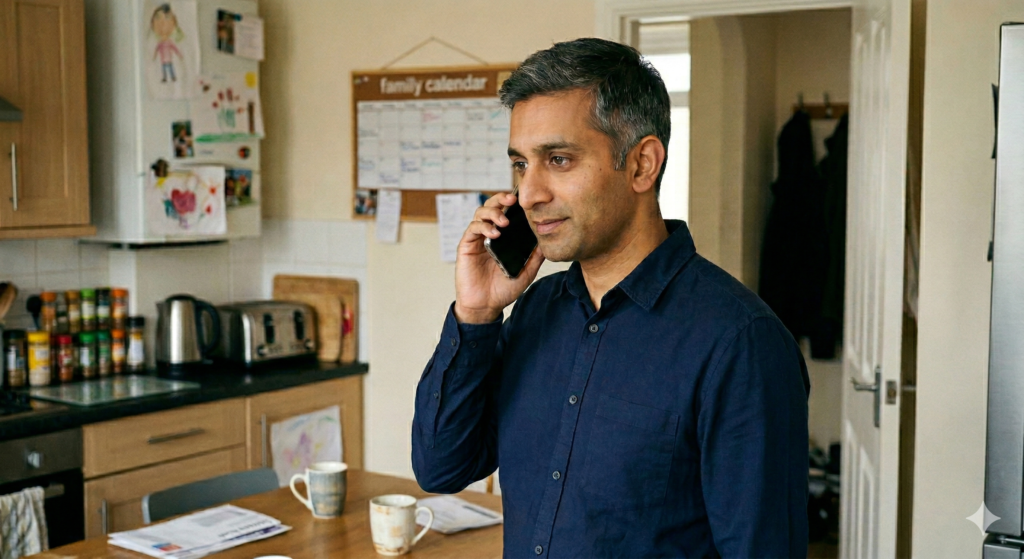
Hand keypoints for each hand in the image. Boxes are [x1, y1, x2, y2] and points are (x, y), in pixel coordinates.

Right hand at [454, 192, 544, 323]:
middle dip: (501, 198)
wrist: (486, 305)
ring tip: (504, 222)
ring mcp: (477, 239)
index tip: (523, 199)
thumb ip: (535, 256)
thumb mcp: (526, 271)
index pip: (506, 211)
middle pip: (491, 206)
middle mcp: (489, 234)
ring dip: (492, 212)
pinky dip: (483, 227)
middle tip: (512, 199)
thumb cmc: (503, 289)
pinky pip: (472, 229)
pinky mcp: (466, 246)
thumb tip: (548, 240)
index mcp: (503, 237)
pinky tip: (494, 234)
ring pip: (480, 213)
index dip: (512, 202)